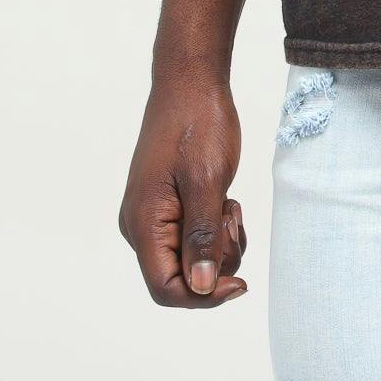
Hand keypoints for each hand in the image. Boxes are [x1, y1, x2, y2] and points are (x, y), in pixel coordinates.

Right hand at [119, 74, 247, 306]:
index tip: (240, 283)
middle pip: (180, 278)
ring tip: (230, 204)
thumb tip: (199, 288)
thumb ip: (202, 237)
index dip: (203, 297)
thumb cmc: (198, 125)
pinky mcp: (165, 206)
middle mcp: (139, 226)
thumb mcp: (208, 181)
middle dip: (216, 261)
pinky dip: (214, 229)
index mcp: (143, 223)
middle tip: (234, 218)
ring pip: (190, 258)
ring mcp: (151, 216)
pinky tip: (224, 200)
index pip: (166, 289)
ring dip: (219, 243)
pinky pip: (192, 238)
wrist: (190, 83)